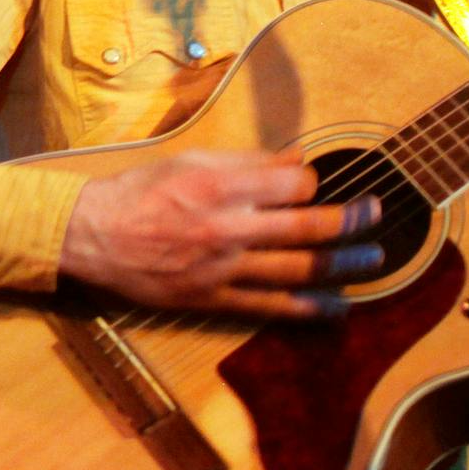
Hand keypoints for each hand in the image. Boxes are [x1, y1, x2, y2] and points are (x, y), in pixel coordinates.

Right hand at [58, 149, 380, 318]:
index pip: (291, 184)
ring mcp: (221, 268)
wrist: (91, 236)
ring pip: (295, 269)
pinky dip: (305, 309)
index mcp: (219, 187)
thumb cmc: (137, 192)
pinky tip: (335, 307)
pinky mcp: (211, 298)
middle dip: (350, 221)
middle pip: (305, 227)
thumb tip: (295, 160)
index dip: (311, 182)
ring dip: (341, 266)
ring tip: (373, 261)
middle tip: (377, 215)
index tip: (314, 184)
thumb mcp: (189, 161)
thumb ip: (246, 162)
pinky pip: (268, 307)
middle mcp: (225, 227)